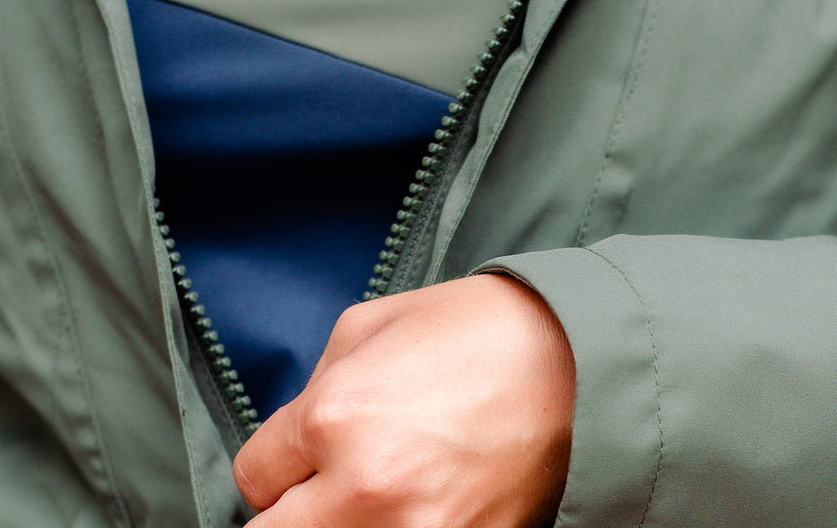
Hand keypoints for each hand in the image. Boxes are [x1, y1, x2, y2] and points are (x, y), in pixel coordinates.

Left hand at [232, 274, 574, 527]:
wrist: (581, 362)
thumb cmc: (478, 333)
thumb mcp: (368, 328)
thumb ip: (313, 389)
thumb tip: (290, 442)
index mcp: (333, 418)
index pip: (255, 477)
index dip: (281, 463)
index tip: (308, 454)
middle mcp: (366, 491)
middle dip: (297, 510)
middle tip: (330, 485)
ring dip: (344, 525)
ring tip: (381, 495)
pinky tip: (421, 506)